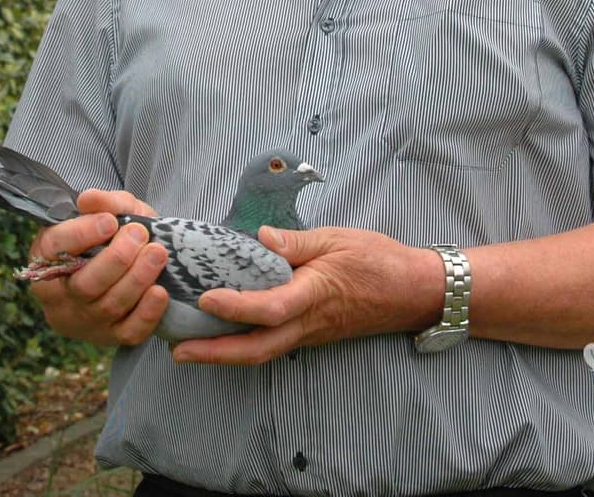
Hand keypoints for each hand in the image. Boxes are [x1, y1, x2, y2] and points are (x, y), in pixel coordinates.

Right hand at [28, 189, 168, 345]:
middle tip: (140, 234)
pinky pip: (129, 332)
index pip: (56, 247)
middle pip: (85, 284)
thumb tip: (89, 200)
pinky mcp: (110, 336)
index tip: (110, 221)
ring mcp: (84, 320)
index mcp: (46, 258)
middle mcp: (59, 295)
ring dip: (137, 279)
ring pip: (110, 305)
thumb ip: (101, 202)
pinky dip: (147, 313)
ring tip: (157, 253)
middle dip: (117, 259)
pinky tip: (160, 291)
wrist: (115, 268)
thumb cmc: (105, 238)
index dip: (82, 234)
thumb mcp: (104, 213)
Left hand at [171, 226, 443, 364]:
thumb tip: (259, 238)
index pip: (271, 308)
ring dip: (225, 355)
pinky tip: (223, 338)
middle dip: (216, 354)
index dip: (237, 307)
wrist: (415, 292)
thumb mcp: (339, 238)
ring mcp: (310, 334)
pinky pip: (274, 345)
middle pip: (258, 349)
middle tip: (178, 352)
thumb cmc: (379, 260)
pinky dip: (244, 346)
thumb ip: (297, 242)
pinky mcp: (312, 335)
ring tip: (189, 350)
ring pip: (264, 352)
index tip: (205, 299)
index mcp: (316, 294)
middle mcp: (310, 323)